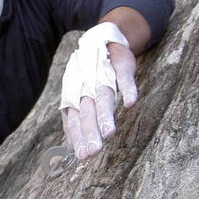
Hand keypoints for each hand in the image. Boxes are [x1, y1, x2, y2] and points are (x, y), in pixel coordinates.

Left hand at [59, 23, 136, 159]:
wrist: (105, 41)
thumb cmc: (90, 77)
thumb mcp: (79, 97)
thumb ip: (76, 122)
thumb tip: (68, 149)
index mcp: (76, 100)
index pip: (75, 122)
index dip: (78, 139)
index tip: (82, 157)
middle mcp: (87, 90)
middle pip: (88, 113)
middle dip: (90, 133)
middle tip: (92, 152)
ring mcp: (104, 78)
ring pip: (103, 98)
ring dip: (106, 116)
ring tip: (109, 134)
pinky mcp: (121, 67)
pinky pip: (124, 79)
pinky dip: (127, 90)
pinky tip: (130, 103)